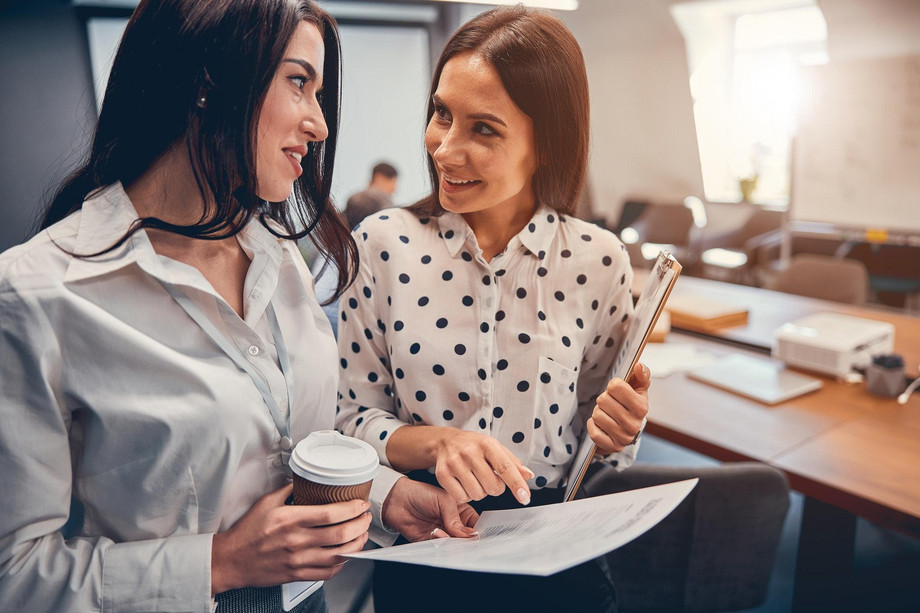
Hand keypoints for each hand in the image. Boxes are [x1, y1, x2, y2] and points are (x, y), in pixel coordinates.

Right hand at [210, 483, 370, 594]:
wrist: (232, 560)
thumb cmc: (248, 531)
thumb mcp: (267, 502)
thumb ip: (289, 490)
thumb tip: (307, 479)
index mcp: (291, 520)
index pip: (332, 514)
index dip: (353, 509)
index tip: (361, 504)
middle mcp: (297, 541)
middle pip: (341, 534)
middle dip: (361, 524)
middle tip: (366, 518)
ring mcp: (299, 560)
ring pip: (339, 555)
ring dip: (357, 544)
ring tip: (362, 534)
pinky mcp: (298, 574)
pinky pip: (328, 572)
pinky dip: (342, 563)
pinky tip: (346, 554)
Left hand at [382, 477, 479, 541]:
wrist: (397, 500)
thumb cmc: (420, 493)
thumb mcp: (443, 500)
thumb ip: (456, 519)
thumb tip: (469, 534)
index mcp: (462, 511)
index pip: (476, 524)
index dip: (479, 531)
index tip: (479, 537)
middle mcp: (454, 524)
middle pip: (466, 539)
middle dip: (465, 540)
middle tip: (462, 539)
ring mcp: (443, 534)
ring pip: (454, 546)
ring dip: (450, 542)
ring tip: (441, 531)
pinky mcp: (431, 542)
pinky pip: (440, 549)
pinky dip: (439, 544)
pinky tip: (434, 534)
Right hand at [434, 428, 534, 504]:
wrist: (445, 441)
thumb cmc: (475, 447)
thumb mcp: (496, 449)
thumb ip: (513, 463)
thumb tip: (528, 475)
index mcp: (487, 444)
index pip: (505, 467)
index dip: (516, 484)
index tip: (524, 497)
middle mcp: (469, 452)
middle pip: (492, 487)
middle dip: (495, 488)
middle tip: (488, 478)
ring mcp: (454, 463)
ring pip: (477, 494)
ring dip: (480, 492)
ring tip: (475, 479)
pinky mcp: (442, 474)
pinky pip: (461, 497)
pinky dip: (466, 496)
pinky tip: (464, 484)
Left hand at [587, 362, 650, 454]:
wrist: (629, 428)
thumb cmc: (632, 404)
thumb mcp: (639, 388)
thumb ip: (641, 375)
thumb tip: (638, 366)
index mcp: (642, 407)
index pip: (615, 386)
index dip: (613, 386)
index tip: (617, 391)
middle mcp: (634, 424)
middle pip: (603, 400)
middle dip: (604, 400)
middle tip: (611, 404)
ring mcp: (624, 437)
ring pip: (597, 415)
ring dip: (599, 412)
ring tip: (608, 414)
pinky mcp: (612, 447)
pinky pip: (593, 432)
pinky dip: (593, 426)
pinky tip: (601, 425)